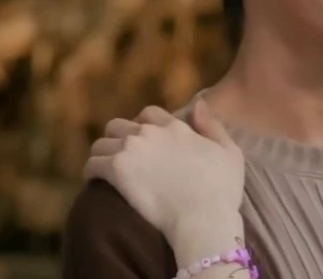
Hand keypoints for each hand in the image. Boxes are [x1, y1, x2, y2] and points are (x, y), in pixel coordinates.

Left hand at [84, 101, 245, 260]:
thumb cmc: (222, 189)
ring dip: (103, 155)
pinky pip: (91, 165)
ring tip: (107, 170)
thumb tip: (199, 104)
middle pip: (118, 125)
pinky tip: (98, 182)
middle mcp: (149, 133)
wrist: (203, 217)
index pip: (149, 114)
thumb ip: (212, 126)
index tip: (145, 142)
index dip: (144, 126)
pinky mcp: (115, 171)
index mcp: (175, 127)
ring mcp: (130, 150)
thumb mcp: (230, 152)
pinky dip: (92, 172)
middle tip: (124, 158)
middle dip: (118, 138)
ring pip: (100, 144)